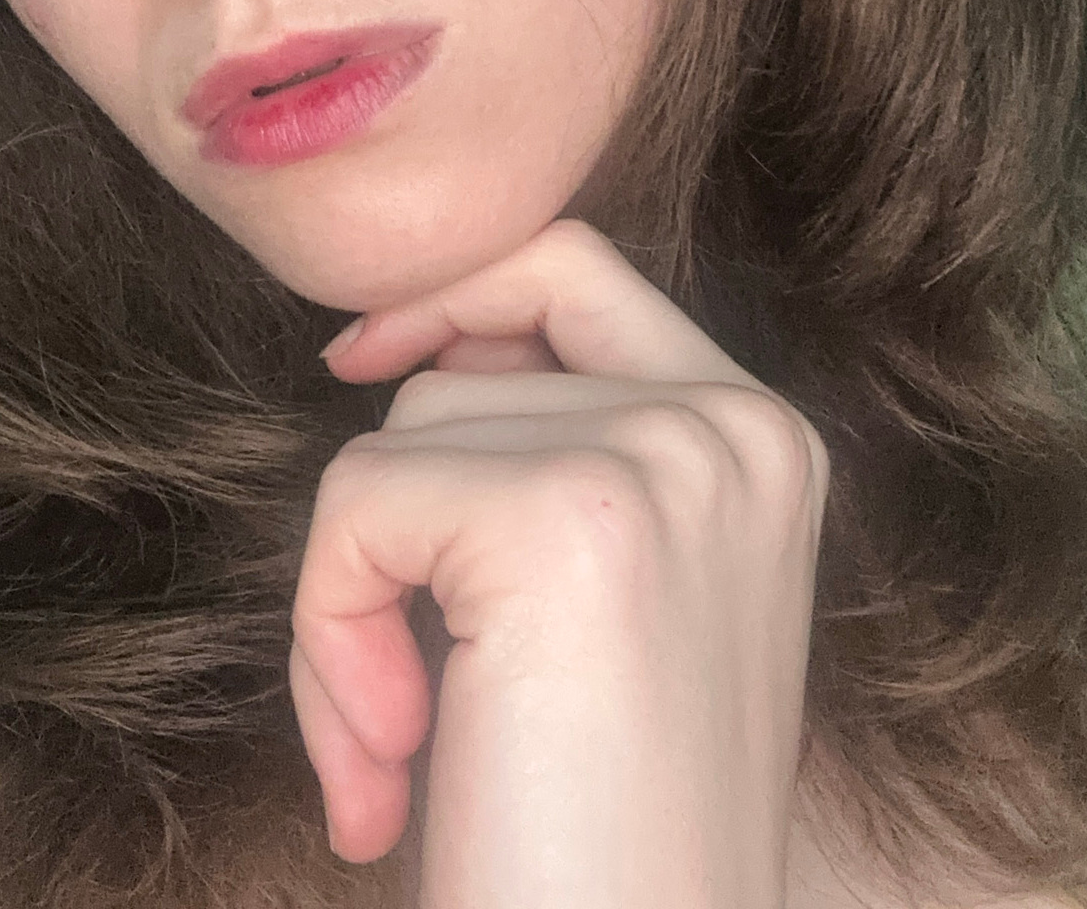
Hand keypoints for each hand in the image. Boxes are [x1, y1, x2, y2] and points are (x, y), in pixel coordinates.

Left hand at [289, 218, 830, 908]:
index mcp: (759, 437)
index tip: (360, 365)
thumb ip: (559, 452)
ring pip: (396, 438)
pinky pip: (360, 507)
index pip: (570, 261)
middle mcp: (733, 425)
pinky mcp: (566, 518)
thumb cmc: (599, 824)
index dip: (449, 295)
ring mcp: (663, 459)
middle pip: (461, 364)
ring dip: (353, 600)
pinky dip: (327, 636)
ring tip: (404, 746)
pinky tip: (390, 772)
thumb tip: (417, 346)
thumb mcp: (620, 599)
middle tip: (397, 690)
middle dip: (392, 515)